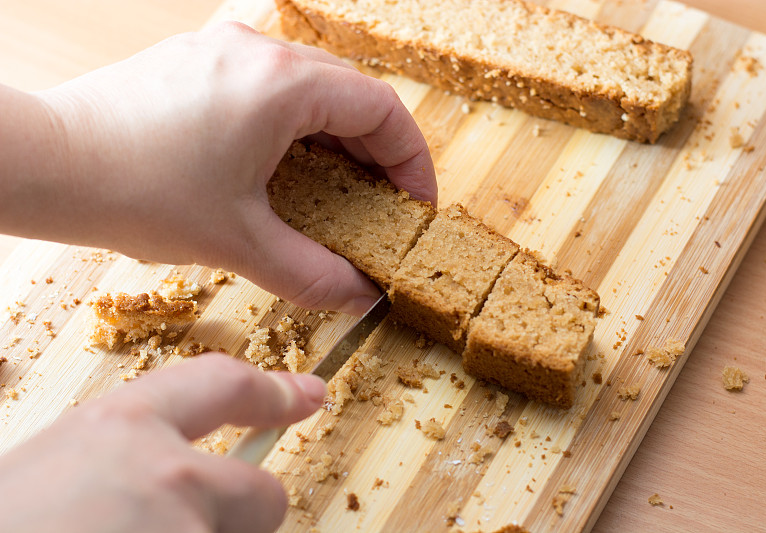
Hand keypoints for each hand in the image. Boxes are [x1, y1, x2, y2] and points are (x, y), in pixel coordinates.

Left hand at [0, 21, 436, 314]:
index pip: (382, 110)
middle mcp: (260, 51)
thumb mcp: (239, 242)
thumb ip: (312, 273)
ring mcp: (226, 48)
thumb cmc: (135, 191)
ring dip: (338, 136)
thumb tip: (357, 295)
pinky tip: (286, 165)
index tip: (415, 204)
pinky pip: (272, 84)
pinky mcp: (200, 59)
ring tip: (339, 190)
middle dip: (378, 151)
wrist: (46, 164)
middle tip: (382, 203)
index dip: (411, 160)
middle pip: (353, 93)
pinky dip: (297, 123)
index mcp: (282, 86)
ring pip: (314, 85)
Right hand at [0, 354, 325, 532]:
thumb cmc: (6, 520)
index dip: (271, 392)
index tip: (306, 394)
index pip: (220, 386)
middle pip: (263, 497)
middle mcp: (169, 479)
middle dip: (239, 521)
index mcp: (119, 432)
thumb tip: (163, 481)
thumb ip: (114, 468)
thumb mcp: (42, 477)